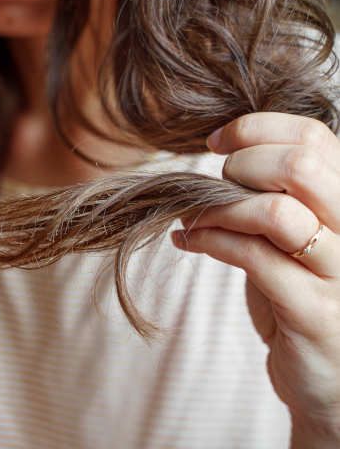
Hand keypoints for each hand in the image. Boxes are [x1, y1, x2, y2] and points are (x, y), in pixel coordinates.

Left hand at [170, 113, 339, 445]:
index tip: (216, 141)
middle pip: (301, 165)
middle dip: (241, 164)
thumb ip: (279, 194)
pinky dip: (209, 241)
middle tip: (214, 184)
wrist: (333, 383)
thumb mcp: (298, 236)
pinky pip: (253, 258)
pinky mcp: (315, 312)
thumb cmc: (306, 297)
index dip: (256, 129)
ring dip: (218, 208)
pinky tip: (188, 241)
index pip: (314, 136)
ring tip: (194, 216)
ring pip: (276, 212)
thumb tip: (225, 154)